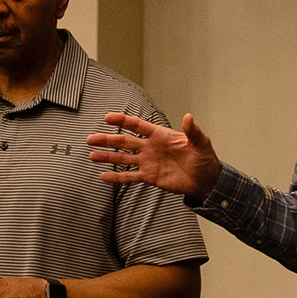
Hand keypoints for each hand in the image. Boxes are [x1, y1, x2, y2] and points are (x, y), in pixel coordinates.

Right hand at [87, 113, 221, 201]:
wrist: (206, 180)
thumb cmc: (205, 159)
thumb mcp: (201, 143)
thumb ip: (192, 131)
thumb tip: (188, 117)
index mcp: (160, 135)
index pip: (137, 125)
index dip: (122, 121)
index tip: (107, 118)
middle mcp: (150, 147)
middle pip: (125, 141)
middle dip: (107, 140)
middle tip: (90, 139)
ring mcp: (148, 162)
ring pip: (123, 158)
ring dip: (107, 157)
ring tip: (91, 155)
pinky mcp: (149, 177)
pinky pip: (130, 176)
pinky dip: (116, 176)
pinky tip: (103, 175)